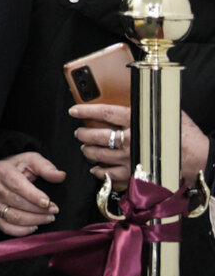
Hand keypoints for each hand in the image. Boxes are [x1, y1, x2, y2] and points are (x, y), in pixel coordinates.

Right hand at [0, 151, 64, 235]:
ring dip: (33, 220)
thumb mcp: (32, 160)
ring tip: (49, 218)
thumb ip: (46, 167)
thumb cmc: (20, 167)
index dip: (33, 196)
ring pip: (12, 216)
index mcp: (2, 170)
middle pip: (16, 202)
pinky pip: (5, 227)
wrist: (4, 173)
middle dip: (38, 209)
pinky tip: (34, 227)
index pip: (17, 186)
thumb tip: (60, 176)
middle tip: (54, 210)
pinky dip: (21, 231)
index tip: (48, 202)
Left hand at [70, 103, 207, 192]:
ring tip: (86, 148)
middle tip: (79, 133)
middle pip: (96, 136)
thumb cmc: (185, 135)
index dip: (85, 111)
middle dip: (83, 134)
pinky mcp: (134, 175)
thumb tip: (135, 100)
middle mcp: (130, 140)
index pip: (104, 113)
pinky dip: (99, 172)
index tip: (74, 111)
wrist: (200, 158)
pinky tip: (97, 168)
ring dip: (88, 152)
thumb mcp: (167, 113)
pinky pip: (109, 175)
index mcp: (137, 121)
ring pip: (98, 155)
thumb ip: (148, 108)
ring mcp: (130, 158)